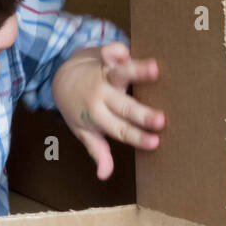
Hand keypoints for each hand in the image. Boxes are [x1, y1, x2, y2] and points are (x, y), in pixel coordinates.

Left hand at [51, 41, 163, 179]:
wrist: (63, 78)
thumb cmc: (79, 108)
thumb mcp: (84, 131)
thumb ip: (97, 151)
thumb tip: (104, 176)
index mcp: (97, 116)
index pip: (120, 129)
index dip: (138, 137)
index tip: (156, 142)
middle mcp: (101, 96)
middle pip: (123, 106)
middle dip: (142, 113)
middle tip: (162, 119)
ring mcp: (103, 74)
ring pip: (119, 73)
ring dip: (135, 71)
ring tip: (155, 69)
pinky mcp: (104, 56)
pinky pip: (111, 51)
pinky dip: (118, 49)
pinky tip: (129, 49)